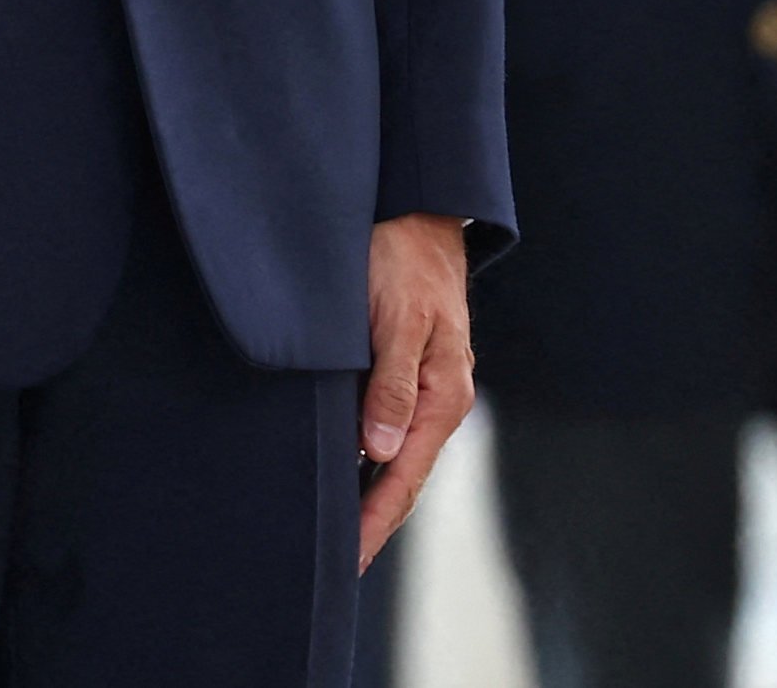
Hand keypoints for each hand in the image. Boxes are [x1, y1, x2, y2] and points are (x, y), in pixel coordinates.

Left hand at [358, 215, 473, 571]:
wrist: (415, 208)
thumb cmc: (404, 258)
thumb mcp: (399, 319)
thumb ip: (391, 385)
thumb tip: (377, 453)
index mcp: (444, 395)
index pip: (404, 478)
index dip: (373, 523)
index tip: (346, 562)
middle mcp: (437, 399)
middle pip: (401, 477)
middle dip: (370, 523)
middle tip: (332, 568)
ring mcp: (421, 386)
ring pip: (392, 457)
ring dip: (364, 494)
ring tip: (331, 534)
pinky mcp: (402, 370)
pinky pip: (384, 429)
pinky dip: (362, 459)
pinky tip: (340, 472)